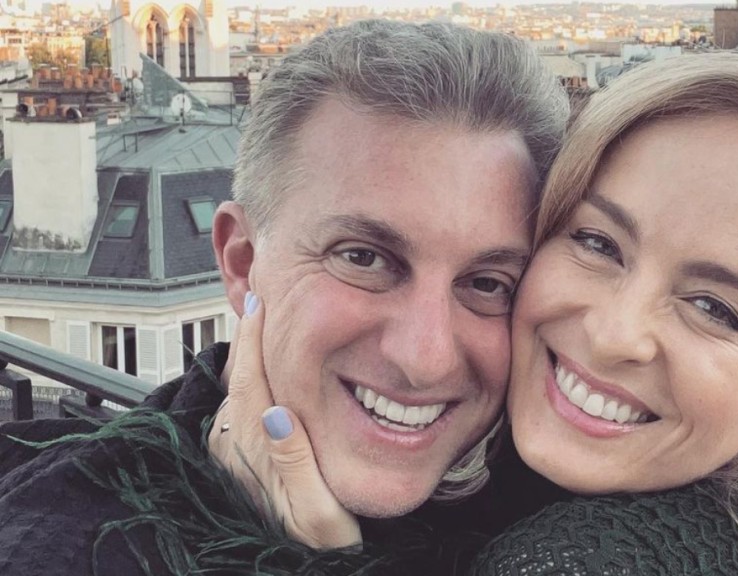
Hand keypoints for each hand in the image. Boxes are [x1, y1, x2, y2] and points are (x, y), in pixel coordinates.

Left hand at [208, 292, 361, 548]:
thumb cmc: (318, 546)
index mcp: (255, 454)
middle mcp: (234, 448)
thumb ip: (295, 461)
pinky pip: (241, 402)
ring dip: (251, 351)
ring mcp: (231, 451)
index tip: (261, 301)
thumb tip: (278, 412)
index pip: (250, 381)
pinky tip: (267, 361)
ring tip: (266, 316)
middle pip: (239, 376)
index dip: (255, 338)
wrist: (291, 572)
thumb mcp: (318, 513)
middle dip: (250, 334)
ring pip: (239, 387)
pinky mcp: (234, 456)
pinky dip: (253, 374)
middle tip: (261, 291)